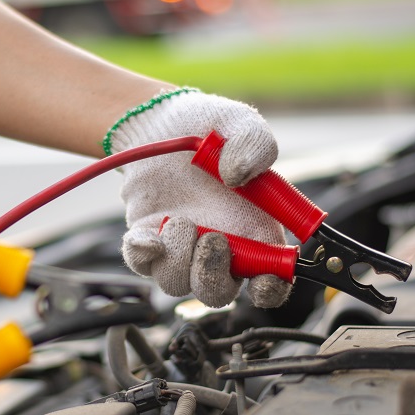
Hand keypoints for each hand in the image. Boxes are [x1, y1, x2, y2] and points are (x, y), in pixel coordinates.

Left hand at [107, 89, 291, 308]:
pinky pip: (143, 265)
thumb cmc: (209, 129)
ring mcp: (181, 248)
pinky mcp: (148, 241)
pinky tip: (149, 233)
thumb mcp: (242, 126)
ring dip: (180, 259)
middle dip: (215, 276)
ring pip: (179, 283)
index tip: (264, 280)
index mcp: (255, 230)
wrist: (161, 123)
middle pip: (220, 292)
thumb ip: (255, 146)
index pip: (271, 280)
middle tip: (214, 239)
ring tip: (180, 220)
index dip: (271, 289)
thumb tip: (238, 174)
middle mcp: (220, 247)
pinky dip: (144, 255)